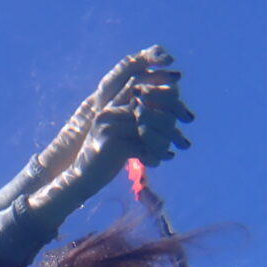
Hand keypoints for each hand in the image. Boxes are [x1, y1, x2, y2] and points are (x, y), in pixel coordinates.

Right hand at [28, 52, 192, 227]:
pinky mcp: (111, 145)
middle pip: (148, 108)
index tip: (180, 87)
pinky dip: (154, 155)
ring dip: (164, 140)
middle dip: (169, 118)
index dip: (160, 87)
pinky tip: (160, 161)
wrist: (81, 179)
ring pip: (148, 128)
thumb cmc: (106, 157)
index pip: (140, 88)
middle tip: (185, 129)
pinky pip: (143, 147)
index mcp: (111, 106)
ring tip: (172, 150)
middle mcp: (109, 112)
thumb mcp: (122, 135)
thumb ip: (139, 121)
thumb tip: (170, 112)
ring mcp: (109, 127)